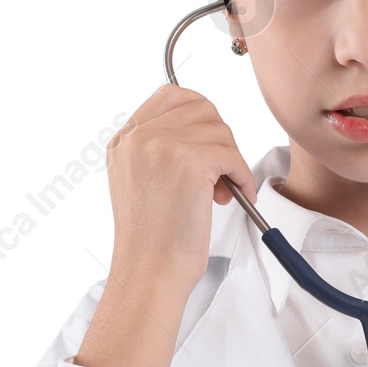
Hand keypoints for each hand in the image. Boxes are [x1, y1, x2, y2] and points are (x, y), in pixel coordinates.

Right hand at [103, 83, 258, 290]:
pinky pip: (232, 155)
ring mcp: (161, 146)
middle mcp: (138, 137)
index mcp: (124, 140)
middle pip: (201, 108)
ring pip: (220, 131)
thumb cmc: (154, 238)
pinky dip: (243, 176)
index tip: (210, 143)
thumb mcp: (141, 181)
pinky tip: (237, 196)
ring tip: (222, 193)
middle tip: (220, 173)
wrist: (151, 271)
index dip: (199, 114)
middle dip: (220, 138)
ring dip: (232, 160)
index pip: (171, 95)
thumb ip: (161, 150)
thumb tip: (207, 129)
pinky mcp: (189, 162)